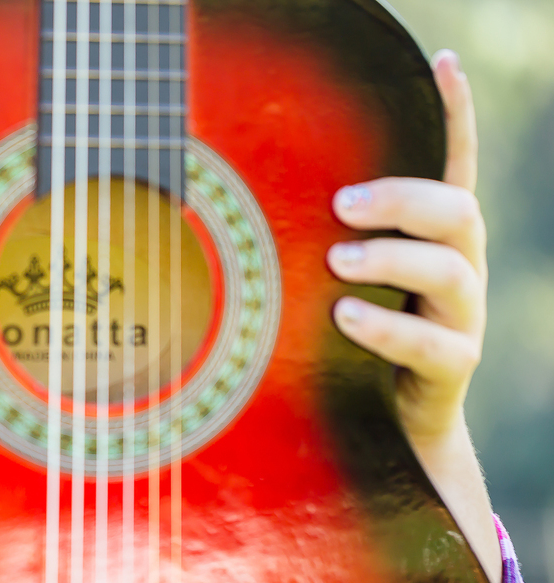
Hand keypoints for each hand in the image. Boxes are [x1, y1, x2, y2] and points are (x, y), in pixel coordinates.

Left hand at [328, 50, 500, 582]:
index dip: (453, 116)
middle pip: (458, 210)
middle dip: (403, 198)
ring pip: (453, 270)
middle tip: (344, 204)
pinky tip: (346, 317)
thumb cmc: (337, 344)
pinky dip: (388, 328)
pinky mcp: (449, 369)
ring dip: (393, 258)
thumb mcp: (321, 287)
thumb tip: (211, 199)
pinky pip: (434, 344)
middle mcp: (454, 270)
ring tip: (339, 262)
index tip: (443, 62)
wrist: (382, 433)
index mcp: (425, 240)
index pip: (451, 167)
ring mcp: (458, 319)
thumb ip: (301, 246)